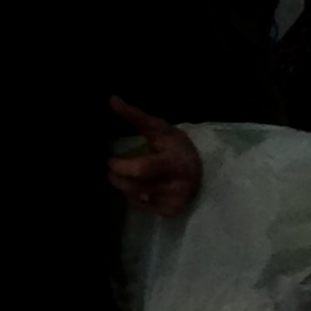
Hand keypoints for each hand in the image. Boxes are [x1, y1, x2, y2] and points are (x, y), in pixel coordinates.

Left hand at [106, 97, 201, 216]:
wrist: (200, 168)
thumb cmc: (174, 145)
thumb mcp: (158, 128)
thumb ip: (135, 115)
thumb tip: (111, 99)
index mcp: (175, 163)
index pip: (141, 169)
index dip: (121, 166)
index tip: (110, 160)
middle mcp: (177, 186)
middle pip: (135, 186)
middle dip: (117, 178)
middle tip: (112, 170)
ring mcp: (174, 201)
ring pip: (135, 198)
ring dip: (123, 187)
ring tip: (122, 177)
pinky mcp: (170, 212)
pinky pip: (141, 207)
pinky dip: (133, 197)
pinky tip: (137, 187)